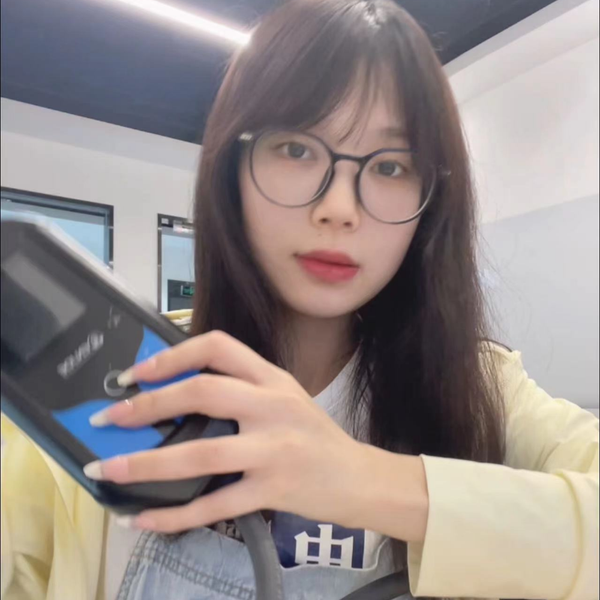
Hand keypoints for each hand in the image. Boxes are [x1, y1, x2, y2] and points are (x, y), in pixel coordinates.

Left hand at [84, 331, 374, 532]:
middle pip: (202, 392)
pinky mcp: (273, 490)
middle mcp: (272, 407)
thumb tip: (175, 397)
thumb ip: (243, 391)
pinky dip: (174, 514)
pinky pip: (215, 505)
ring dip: (146, 464)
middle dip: (148, 404)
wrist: (360, 478)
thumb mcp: (285, 399)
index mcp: (272, 379)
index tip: (137, 373)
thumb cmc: (316, 436)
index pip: (219, 347)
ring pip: (201, 452)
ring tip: (109, 470)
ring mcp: (274, 450)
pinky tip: (144, 519)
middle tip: (109, 418)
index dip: (173, 356)